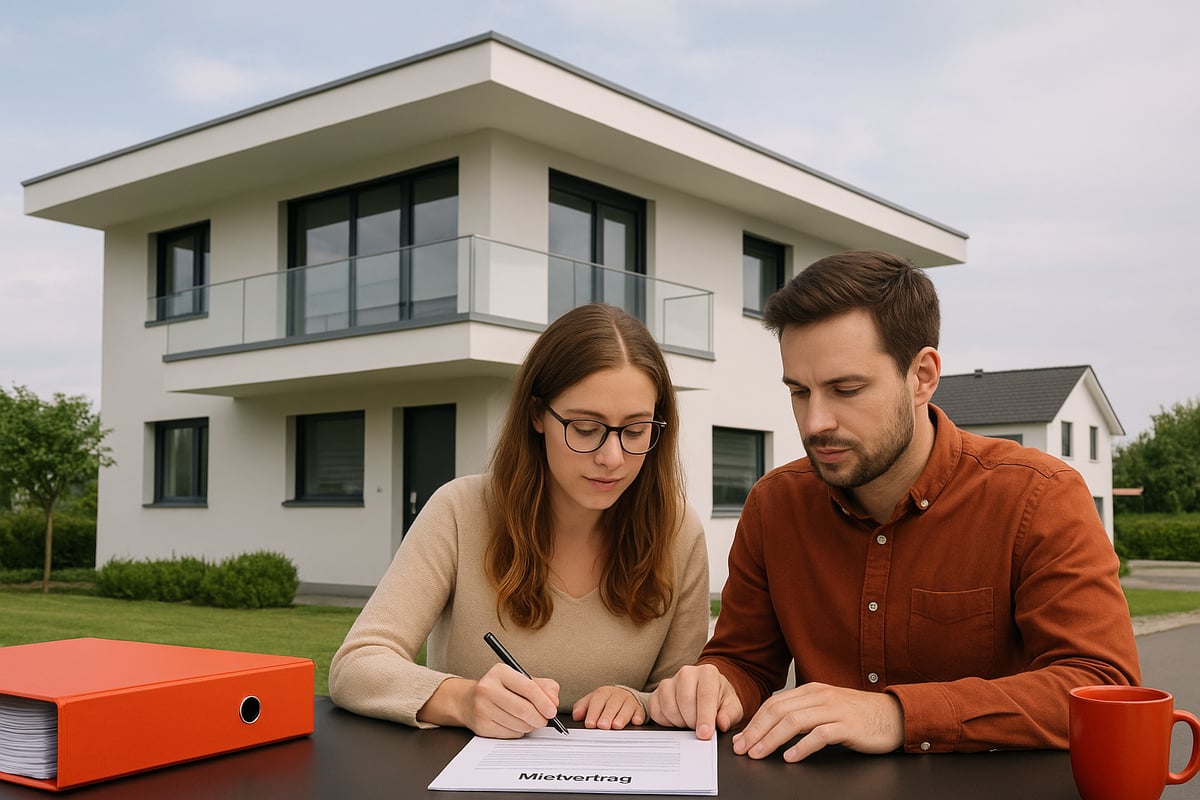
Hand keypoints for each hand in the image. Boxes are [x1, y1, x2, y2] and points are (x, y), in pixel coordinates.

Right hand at [421, 663, 560, 737]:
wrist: (468, 700)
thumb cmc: (500, 689)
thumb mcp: (521, 680)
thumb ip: (543, 686)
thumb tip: (554, 701)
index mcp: (500, 672)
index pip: (527, 687)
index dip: (543, 701)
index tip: (552, 711)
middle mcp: (487, 688)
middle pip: (523, 709)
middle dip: (539, 718)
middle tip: (544, 719)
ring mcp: (482, 708)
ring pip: (519, 724)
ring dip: (529, 726)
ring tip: (526, 719)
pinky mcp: (481, 726)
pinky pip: (510, 734)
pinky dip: (519, 731)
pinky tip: (513, 723)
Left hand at [572, 686, 644, 729]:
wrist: (624, 696)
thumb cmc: (606, 702)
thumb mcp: (592, 702)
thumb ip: (582, 707)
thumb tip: (576, 715)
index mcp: (603, 693)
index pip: (597, 700)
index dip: (593, 712)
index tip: (589, 723)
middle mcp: (617, 695)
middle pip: (612, 704)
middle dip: (607, 715)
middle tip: (602, 726)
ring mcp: (629, 701)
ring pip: (626, 707)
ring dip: (621, 717)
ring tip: (616, 726)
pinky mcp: (639, 708)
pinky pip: (640, 711)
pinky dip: (638, 716)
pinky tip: (635, 721)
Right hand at [648, 664, 743, 739]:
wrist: (707, 695)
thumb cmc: (719, 700)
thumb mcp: (732, 708)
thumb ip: (729, 715)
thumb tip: (722, 723)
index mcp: (708, 673)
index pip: (705, 695)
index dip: (704, 717)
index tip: (705, 734)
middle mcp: (687, 673)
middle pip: (684, 700)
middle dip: (692, 721)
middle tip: (699, 729)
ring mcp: (669, 682)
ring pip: (668, 707)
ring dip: (680, 722)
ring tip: (690, 722)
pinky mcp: (656, 693)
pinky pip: (656, 711)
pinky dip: (666, 722)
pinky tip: (678, 720)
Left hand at [732, 682, 902, 761]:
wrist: (894, 715)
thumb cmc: (858, 714)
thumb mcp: (826, 707)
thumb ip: (802, 712)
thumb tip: (772, 727)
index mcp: (811, 691)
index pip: (774, 704)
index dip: (754, 722)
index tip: (740, 739)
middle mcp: (820, 696)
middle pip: (779, 711)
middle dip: (756, 731)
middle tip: (743, 749)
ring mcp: (834, 710)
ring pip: (794, 721)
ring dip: (772, 739)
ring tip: (759, 754)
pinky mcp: (847, 726)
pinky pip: (820, 735)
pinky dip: (802, 747)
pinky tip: (791, 757)